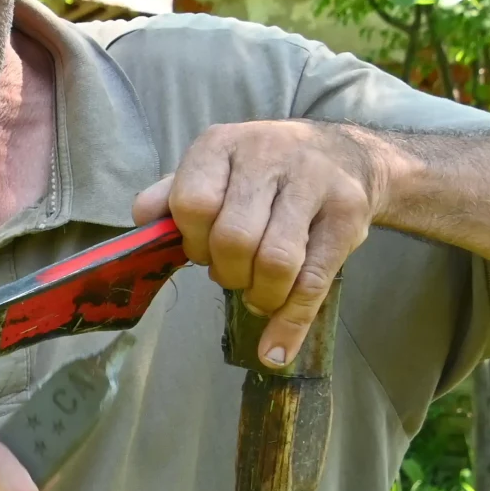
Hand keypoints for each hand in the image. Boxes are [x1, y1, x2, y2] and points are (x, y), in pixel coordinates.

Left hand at [133, 120, 388, 367]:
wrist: (347, 155)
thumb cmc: (266, 172)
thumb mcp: (217, 170)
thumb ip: (175, 195)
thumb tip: (142, 220)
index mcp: (223, 144)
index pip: (193, 203)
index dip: (193, 242)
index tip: (203, 253)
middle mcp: (268, 154)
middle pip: (234, 238)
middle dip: (228, 273)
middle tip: (235, 275)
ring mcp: (313, 182)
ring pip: (276, 262)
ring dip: (260, 296)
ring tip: (259, 294)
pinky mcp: (348, 213)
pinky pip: (314, 281)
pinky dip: (291, 323)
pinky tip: (276, 346)